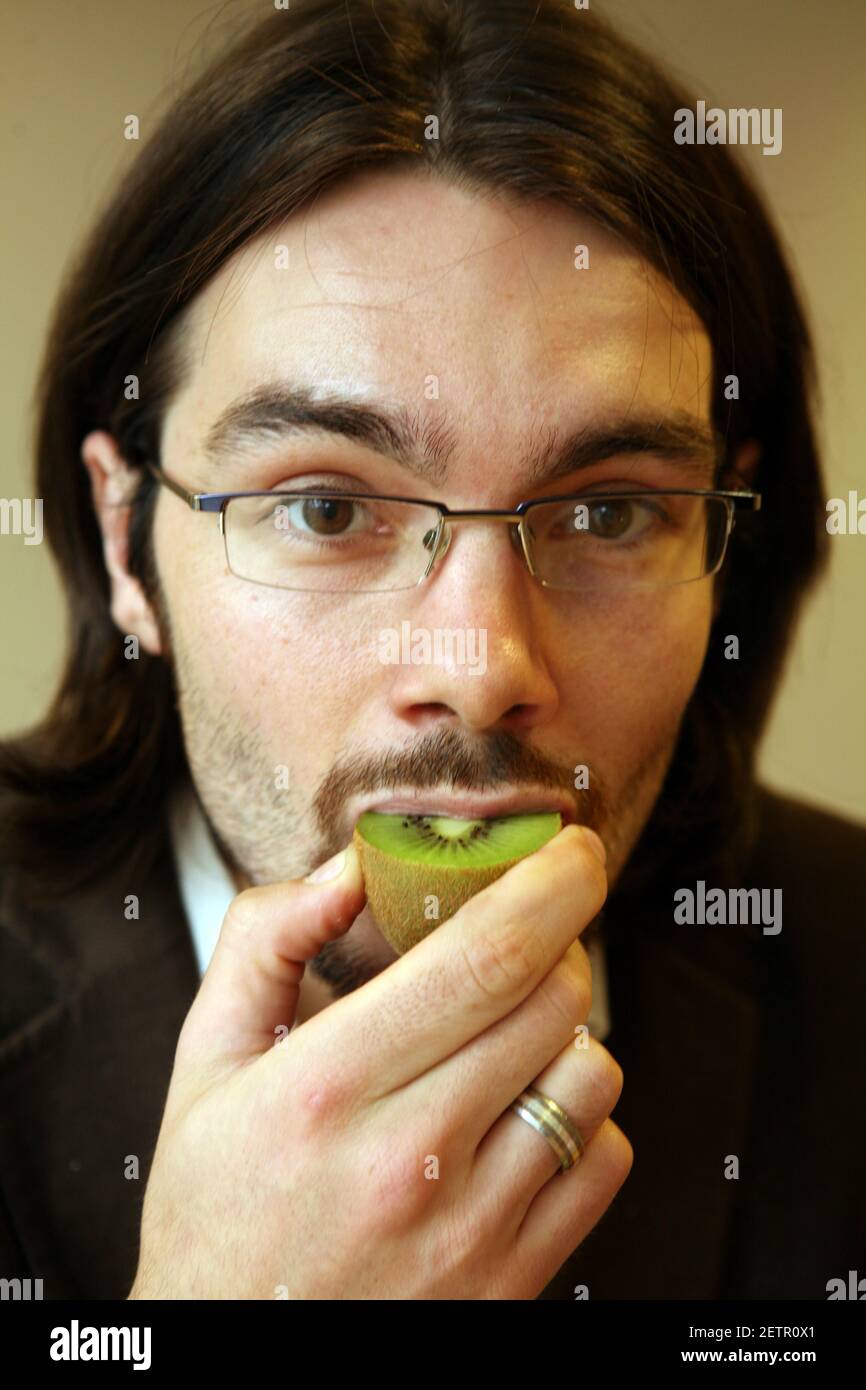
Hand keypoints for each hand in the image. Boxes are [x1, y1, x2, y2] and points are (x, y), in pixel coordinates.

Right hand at [129, 824, 630, 1298]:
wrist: (232, 1367)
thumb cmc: (218, 1208)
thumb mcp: (204, 1062)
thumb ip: (264, 943)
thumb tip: (349, 868)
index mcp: (325, 1088)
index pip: (480, 957)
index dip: (547, 885)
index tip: (571, 849)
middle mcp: (407, 1158)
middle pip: (551, 1001)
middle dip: (561, 940)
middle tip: (529, 934)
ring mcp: (470, 1227)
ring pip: (589, 1074)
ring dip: (567, 1029)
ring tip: (508, 1035)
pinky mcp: (513, 1278)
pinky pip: (602, 1158)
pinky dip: (581, 1115)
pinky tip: (520, 1114)